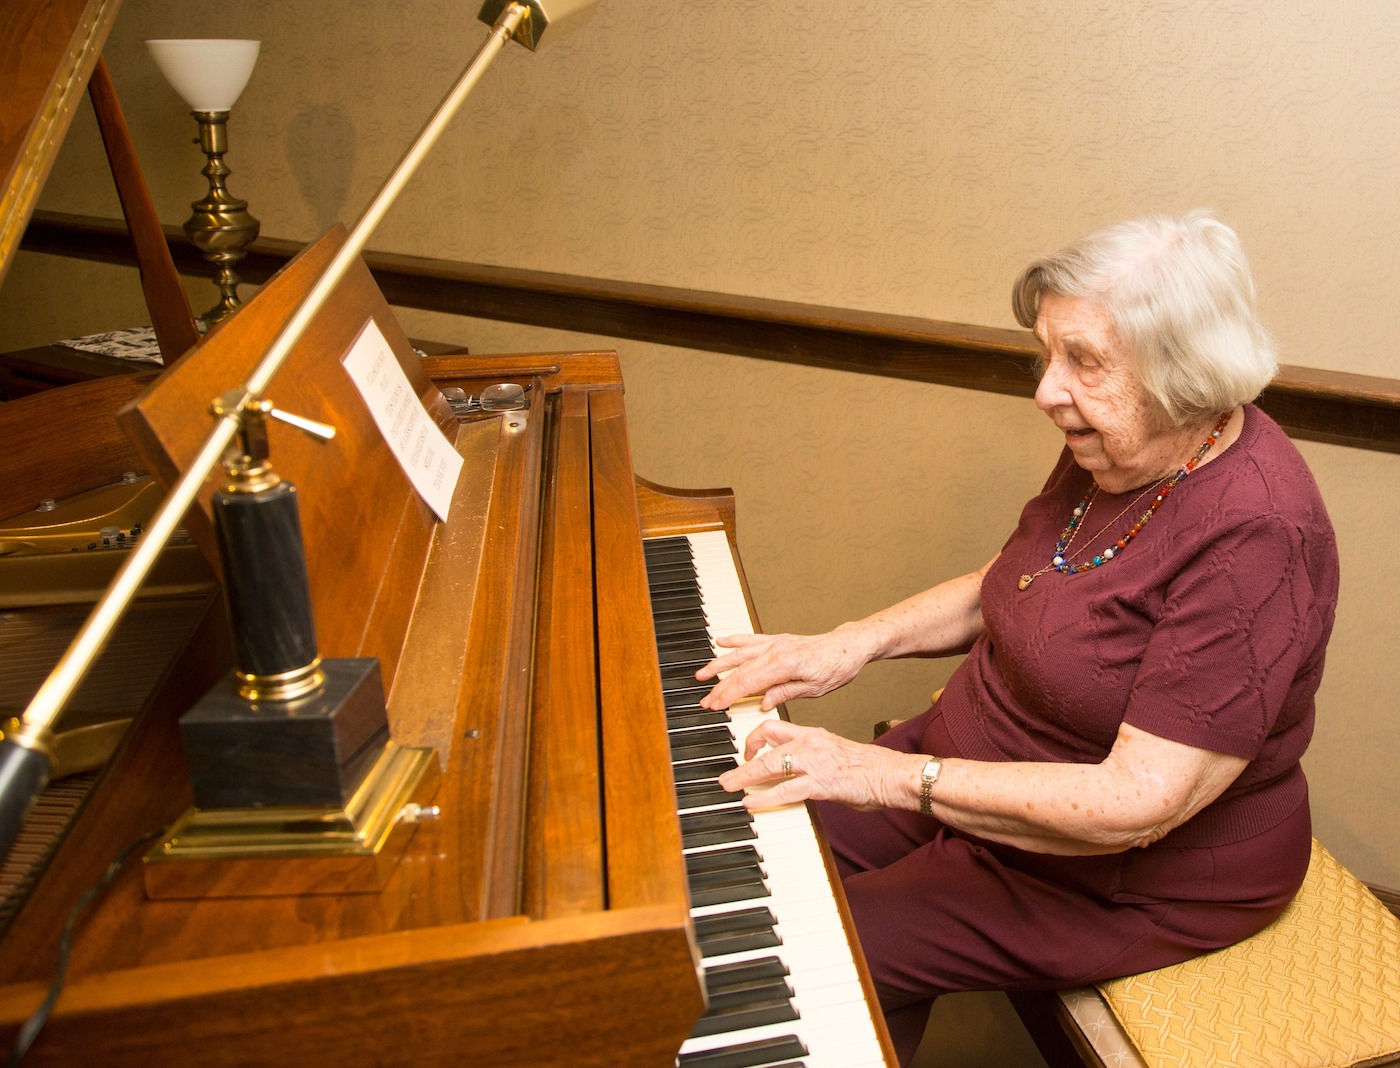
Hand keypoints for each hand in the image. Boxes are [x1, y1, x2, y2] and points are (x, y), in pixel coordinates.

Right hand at [695, 626, 873, 710]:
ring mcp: (776, 643)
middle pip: (740, 670)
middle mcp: (776, 651)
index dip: (728, 695)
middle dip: (719, 686)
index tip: (714, 705)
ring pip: (740, 653)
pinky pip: (751, 639)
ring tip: (702, 673)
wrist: (849, 646)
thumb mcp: (814, 689)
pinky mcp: (778, 640)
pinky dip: (735, 640)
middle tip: (704, 700)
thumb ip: (785, 693)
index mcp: (784, 665)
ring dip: (719, 663)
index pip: (747, 682)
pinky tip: (721, 641)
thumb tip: (763, 703)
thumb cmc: (836, 667)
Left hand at [716, 719, 923, 811]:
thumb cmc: (869, 769)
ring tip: (729, 786)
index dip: (754, 737)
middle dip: (742, 757)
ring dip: (745, 776)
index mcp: (813, 734)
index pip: (774, 726)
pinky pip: (787, 789)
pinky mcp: (821, 783)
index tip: (746, 751)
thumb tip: (793, 768)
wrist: (893, 774)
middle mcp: (810, 743)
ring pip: (770, 764)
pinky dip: (765, 797)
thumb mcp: (834, 753)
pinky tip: (751, 803)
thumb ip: (812, 756)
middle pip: (766, 740)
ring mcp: (815, 762)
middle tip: (727, 773)